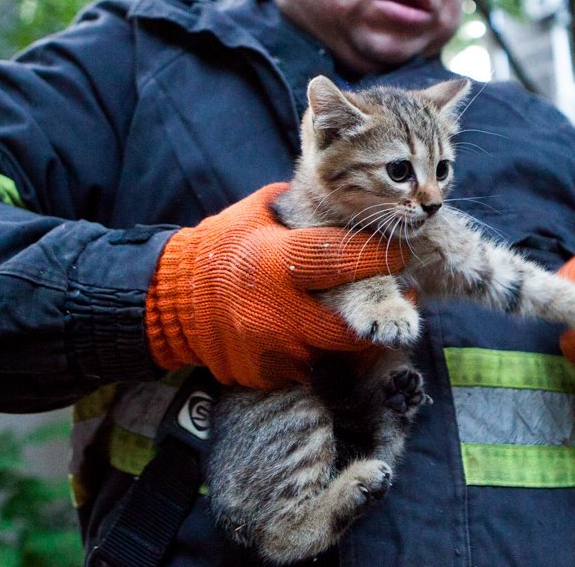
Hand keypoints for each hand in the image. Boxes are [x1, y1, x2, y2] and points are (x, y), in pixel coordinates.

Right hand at [144, 183, 406, 388]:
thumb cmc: (222, 249)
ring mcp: (274, 350)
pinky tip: (328, 334)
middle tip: (401, 293)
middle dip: (381, 313)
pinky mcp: (269, 374)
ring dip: (356, 336)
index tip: (402, 250)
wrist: (172, 302)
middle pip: (350, 325)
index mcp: (277, 263)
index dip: (379, 255)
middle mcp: (277, 312)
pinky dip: (325, 353)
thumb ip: (302, 208)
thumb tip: (350, 198)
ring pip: (336, 353)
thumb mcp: (257, 215)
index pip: (343, 259)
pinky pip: (312, 368)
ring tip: (372, 315)